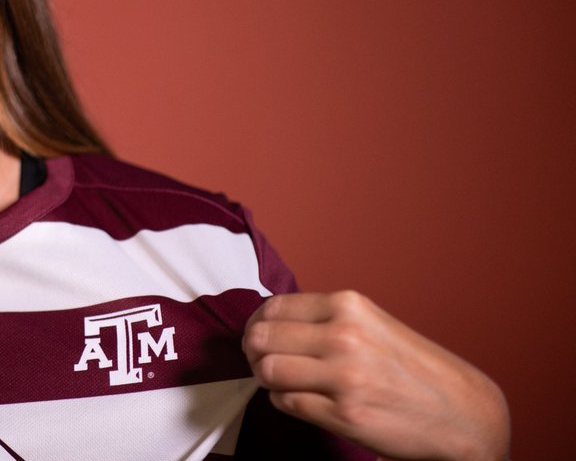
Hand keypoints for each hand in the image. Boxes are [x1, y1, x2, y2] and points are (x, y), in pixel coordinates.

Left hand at [243, 291, 508, 460]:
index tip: (262, 335)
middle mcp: (343, 336)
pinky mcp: (344, 415)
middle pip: (260, 337)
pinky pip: (286, 403)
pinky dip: (285, 402)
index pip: (273, 307)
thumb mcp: (373, 324)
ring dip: (267, 379)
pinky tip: (304, 400)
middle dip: (254, 351)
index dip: (259, 324)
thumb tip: (273, 322)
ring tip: (284, 382)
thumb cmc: (416, 370)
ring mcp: (343, 376)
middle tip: (263, 361)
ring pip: (266, 370)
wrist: (465, 414)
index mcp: (349, 306)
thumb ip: (326, 319)